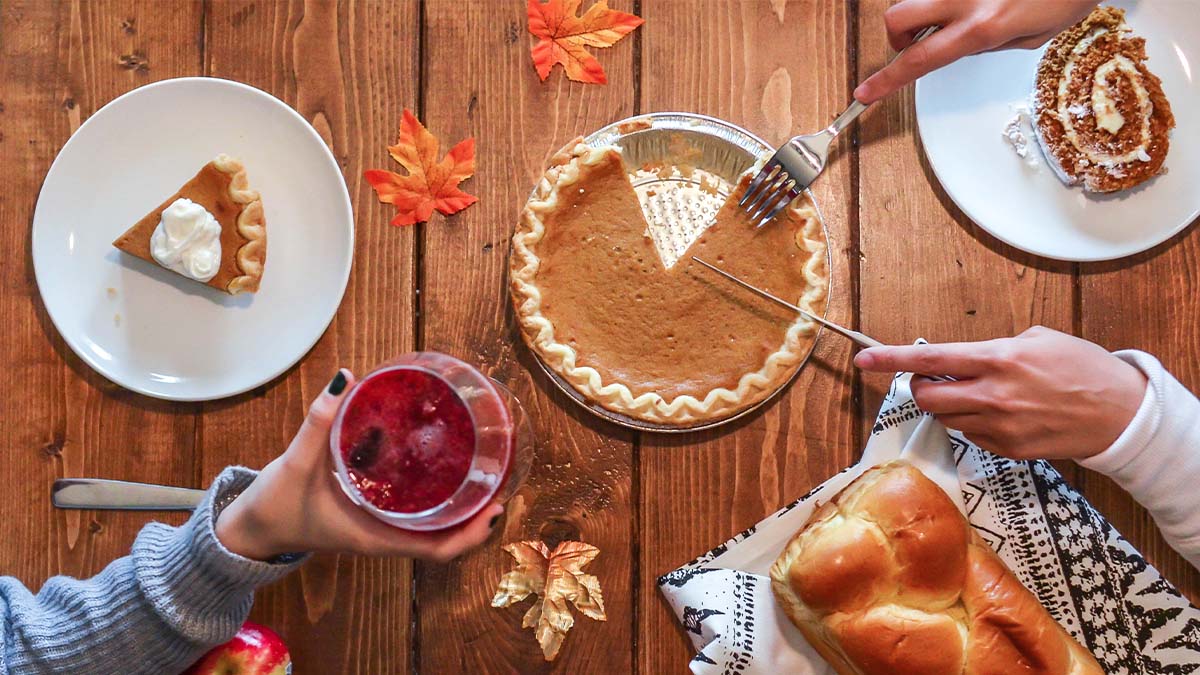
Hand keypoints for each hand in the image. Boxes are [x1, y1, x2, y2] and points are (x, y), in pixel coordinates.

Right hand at [216, 369, 503, 561]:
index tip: (496, 507)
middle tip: (502, 476)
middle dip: (479, 514)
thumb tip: (344, 378)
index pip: (439, 549)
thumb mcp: (296, 464)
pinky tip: (444, 463)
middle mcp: (386, 536)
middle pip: (448, 536)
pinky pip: (416, 510)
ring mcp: (382, 527)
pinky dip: (437, 494)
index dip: (473, 534)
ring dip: (463, 504)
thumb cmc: (275, 505)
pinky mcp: (375, 514)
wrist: (252, 529)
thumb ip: (319, 422)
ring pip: (436, 524)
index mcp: (376, 537)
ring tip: (486, 467)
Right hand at [854, 0, 1096, 103]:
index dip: (887, 81)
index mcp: (982, 26)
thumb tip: (962, 44)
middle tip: (922, 40)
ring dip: (929, 10)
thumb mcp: (1031, 36)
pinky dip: (951, 1)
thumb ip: (987, 44)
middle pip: (898, 19)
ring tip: (963, 12)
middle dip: (899, 35)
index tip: (865, 92)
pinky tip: (984, 1)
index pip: (920, 60)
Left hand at [854, 326, 1146, 460]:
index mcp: (998, 359)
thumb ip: (993, 349)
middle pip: (927, 399)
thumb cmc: (1082, 367)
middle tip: (933, 381)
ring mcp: (999, 427)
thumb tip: (964, 360)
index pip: (931, 360)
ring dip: (949, 406)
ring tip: (977, 395)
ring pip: (946, 419)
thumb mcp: (1037, 339)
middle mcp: (993, 395)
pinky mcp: (1008, 450)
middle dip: (922, 389)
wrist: (1120, 413)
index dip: (892, 360)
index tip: (864, 360)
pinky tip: (999, 414)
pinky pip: (971, 436)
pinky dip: (973, 424)